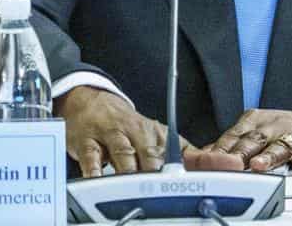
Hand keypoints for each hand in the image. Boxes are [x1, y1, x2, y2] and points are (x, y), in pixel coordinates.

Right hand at [57, 86, 189, 177]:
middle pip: (150, 153)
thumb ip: (178, 151)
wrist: (93, 102)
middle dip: (154, 171)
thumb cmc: (127, 125)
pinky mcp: (88, 142)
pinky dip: (95, 169)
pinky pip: (92, 157)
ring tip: (131, 186)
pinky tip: (97, 178)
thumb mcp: (154, 134)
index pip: (171, 152)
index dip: (176, 167)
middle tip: (156, 188)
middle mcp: (136, 132)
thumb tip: (202, 166)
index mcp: (155, 132)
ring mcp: (111, 135)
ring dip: (128, 170)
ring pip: (123, 153)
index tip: (178, 180)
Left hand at [189, 109, 291, 173]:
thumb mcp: (254, 133)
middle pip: (253, 140)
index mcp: (254, 122)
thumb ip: (228, 145)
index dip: (217, 152)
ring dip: (269, 156)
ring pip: (280, 146)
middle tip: (226, 166)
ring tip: (259, 166)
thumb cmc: (284, 132)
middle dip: (238, 154)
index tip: (202, 164)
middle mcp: (273, 126)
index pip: (231, 137)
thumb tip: (195, 158)